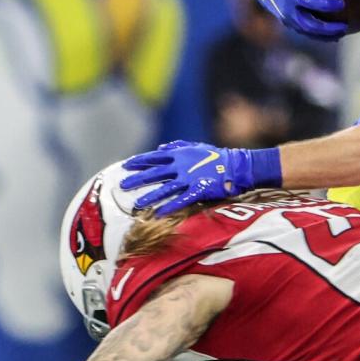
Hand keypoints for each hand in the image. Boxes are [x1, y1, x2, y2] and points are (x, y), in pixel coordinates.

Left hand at [121, 141, 281, 214]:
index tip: (126, 165)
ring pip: (165, 188)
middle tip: (122, 185)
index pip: (154, 158)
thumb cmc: (216, 156)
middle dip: (138, 179)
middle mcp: (181, 166)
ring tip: (137, 204)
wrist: (236, 166)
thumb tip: (161, 147)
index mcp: (179, 155)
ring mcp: (189, 179)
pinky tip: (160, 214)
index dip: (139, 161)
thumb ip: (177, 146)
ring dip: (150, 196)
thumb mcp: (196, 146)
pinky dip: (170, 207)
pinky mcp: (198, 190)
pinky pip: (181, 200)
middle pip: (155, 173)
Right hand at [246, 0, 347, 38]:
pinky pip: (305, 32)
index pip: (309, 2)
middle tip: (345, 27)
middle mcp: (287, 10)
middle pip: (309, 25)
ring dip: (325, 35)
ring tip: (343, 32)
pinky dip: (319, 35)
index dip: (325, 4)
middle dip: (327, 29)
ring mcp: (287, 19)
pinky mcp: (288, 22)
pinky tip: (334, 35)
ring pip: (308, 32)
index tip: (341, 3)